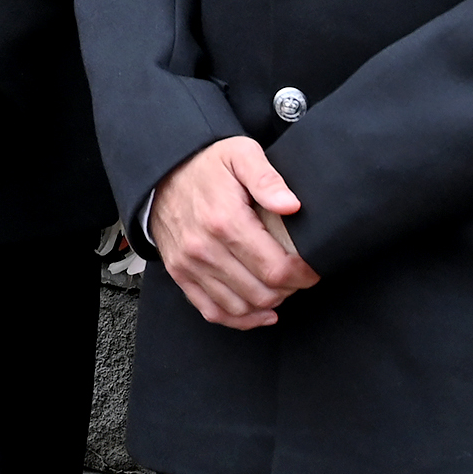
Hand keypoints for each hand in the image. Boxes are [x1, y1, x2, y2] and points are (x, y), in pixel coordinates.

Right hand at [149, 137, 320, 328]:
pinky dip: (240, 319)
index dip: (303, 275)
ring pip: (241, 307)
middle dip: (289, 289)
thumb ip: (267, 178)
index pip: (276, 269)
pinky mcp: (180, 274)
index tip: (311, 269)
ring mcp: (190, 264)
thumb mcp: (240, 154)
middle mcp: (205, 248)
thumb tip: (291, 205)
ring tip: (279, 288)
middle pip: (262, 293)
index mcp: (225, 221)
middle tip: (298, 276)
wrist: (161, 172)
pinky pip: (213, 312)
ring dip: (268, 304)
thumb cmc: (206, 165)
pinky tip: (259, 312)